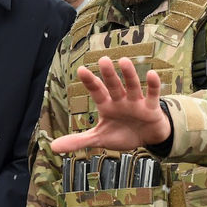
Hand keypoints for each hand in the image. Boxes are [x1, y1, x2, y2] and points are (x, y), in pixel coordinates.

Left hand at [49, 57, 171, 153]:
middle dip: (108, 74)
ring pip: (132, 86)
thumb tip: (53, 147)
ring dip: (129, 75)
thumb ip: (78, 140)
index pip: (96, 91)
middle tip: (103, 59)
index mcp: (106, 105)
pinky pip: (153, 96)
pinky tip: (152, 74)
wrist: (147, 138)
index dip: (90, 81)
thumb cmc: (121, 133)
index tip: (81, 70)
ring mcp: (136, 103)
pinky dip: (153, 86)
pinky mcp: (151, 108)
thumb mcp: (99, 138)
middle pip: (113, 86)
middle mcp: (120, 100)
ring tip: (124, 61)